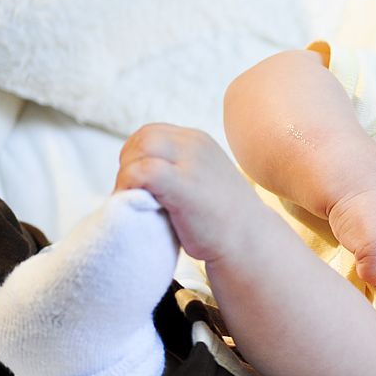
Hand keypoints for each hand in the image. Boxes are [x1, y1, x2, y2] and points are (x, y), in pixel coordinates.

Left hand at [115, 123, 265, 262]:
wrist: (248, 242)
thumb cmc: (222, 220)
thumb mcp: (203, 180)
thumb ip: (179, 168)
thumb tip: (140, 174)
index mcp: (199, 142)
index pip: (151, 133)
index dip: (136, 156)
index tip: (138, 184)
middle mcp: (196, 145)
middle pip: (142, 138)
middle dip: (128, 164)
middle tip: (133, 194)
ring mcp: (191, 162)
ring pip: (139, 151)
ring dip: (127, 176)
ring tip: (135, 201)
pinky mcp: (182, 183)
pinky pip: (141, 171)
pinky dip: (129, 187)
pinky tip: (137, 206)